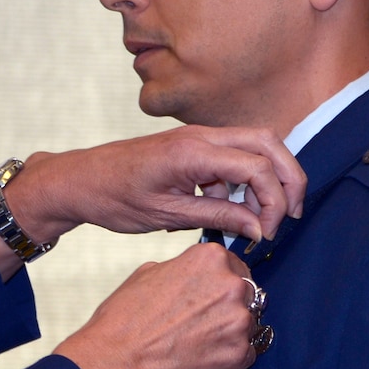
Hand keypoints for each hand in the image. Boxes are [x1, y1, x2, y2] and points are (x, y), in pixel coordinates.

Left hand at [3, 126, 304, 253]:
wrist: (80, 180)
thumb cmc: (113, 197)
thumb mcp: (165, 215)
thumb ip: (216, 218)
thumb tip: (258, 228)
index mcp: (192, 151)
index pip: (256, 166)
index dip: (273, 200)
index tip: (267, 232)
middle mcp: (201, 136)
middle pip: (269, 143)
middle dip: (288, 178)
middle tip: (289, 215)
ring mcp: (198, 138)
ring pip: (255, 147)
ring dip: (265, 181)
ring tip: (254, 220)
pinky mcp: (194, 147)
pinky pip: (233, 157)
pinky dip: (242, 182)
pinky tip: (226, 211)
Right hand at [53, 242, 262, 368]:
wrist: (116, 359)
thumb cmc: (124, 318)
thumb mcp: (149, 272)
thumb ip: (183, 269)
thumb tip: (193, 275)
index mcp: (210, 258)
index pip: (235, 265)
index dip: (222, 282)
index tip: (212, 294)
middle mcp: (231, 285)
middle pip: (247, 294)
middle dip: (229, 307)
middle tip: (203, 321)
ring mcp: (238, 320)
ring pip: (248, 325)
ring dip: (230, 333)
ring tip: (198, 342)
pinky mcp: (238, 353)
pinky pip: (246, 353)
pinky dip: (228, 358)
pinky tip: (202, 358)